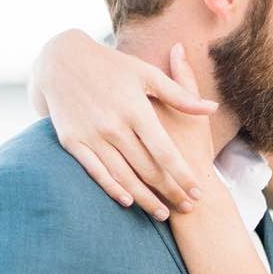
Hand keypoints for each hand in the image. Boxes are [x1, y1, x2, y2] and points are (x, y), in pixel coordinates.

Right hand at [34, 29, 217, 221]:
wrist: (60, 59)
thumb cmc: (110, 65)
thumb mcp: (146, 73)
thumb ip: (180, 95)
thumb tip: (212, 108)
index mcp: (135, 110)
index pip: (165, 152)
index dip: (183, 175)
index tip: (198, 192)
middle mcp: (113, 126)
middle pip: (147, 169)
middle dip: (170, 192)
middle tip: (187, 208)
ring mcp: (91, 135)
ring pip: (123, 176)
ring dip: (144, 198)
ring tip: (163, 214)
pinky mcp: (72, 141)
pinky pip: (95, 172)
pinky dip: (112, 189)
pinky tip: (128, 202)